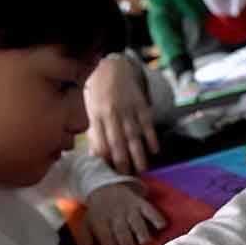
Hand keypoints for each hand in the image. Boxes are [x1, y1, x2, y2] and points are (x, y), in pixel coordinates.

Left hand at [85, 55, 159, 174]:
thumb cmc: (98, 91)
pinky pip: (147, 123)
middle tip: (126, 178)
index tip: (110, 175)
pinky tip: (155, 150)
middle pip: (117, 142)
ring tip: (142, 170)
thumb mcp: (91, 109)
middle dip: (122, 162)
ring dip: (138, 154)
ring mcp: (127, 109)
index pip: (101, 143)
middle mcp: (112, 114)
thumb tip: (95, 155)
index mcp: (96, 116)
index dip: (106, 160)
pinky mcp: (141, 104)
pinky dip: (151, 137)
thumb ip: (94, 131)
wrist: (113, 66)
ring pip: (133, 135)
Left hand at [85, 183, 166, 244]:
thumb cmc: (98, 213)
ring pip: (136, 221)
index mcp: (100, 221)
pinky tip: (161, 227)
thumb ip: (86, 242)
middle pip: (122, 230)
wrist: (105, 187)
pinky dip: (156, 217)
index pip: (106, 236)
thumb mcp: (87, 225)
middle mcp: (115, 214)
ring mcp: (129, 208)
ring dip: (141, 232)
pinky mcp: (141, 203)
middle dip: (127, 243)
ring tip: (145, 243)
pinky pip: (150, 210)